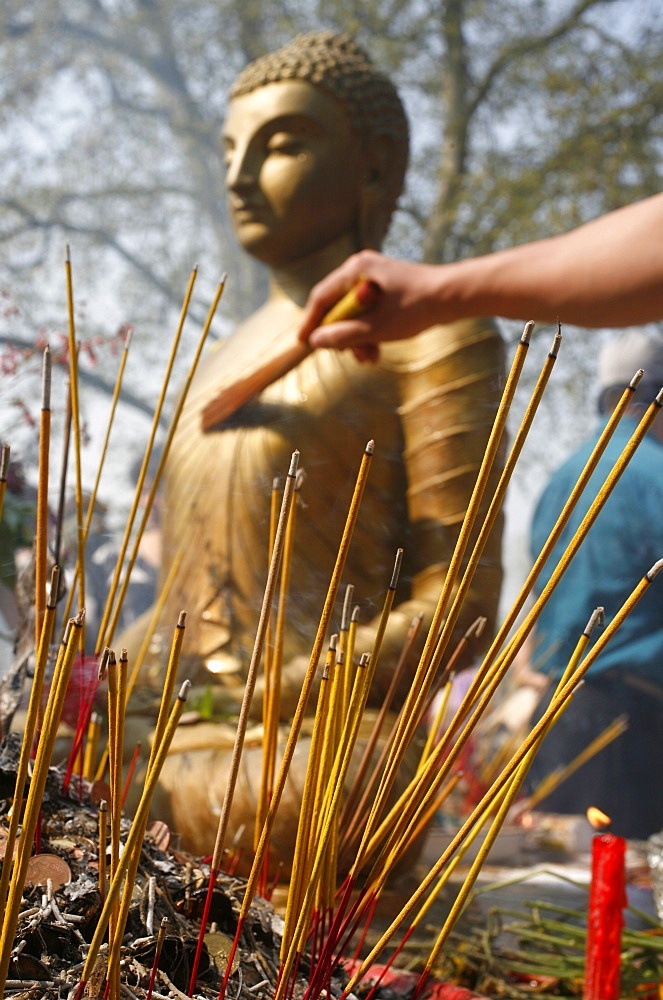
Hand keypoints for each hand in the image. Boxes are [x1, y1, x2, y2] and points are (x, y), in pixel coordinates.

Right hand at [298, 249, 442, 360]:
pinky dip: (369, 331)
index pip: (321, 297)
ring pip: (353, 313)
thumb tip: (316, 341)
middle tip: (350, 355)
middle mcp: (362, 269)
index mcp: (356, 269)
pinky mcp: (386, 289)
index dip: (310, 322)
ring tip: (370, 358)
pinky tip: (377, 350)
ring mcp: (374, 278)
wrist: (454, 297)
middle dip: (342, 336)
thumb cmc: (417, 307)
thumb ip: (344, 335)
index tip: (303, 343)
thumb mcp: (376, 327)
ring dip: (358, 338)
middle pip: (337, 306)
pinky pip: (367, 312)